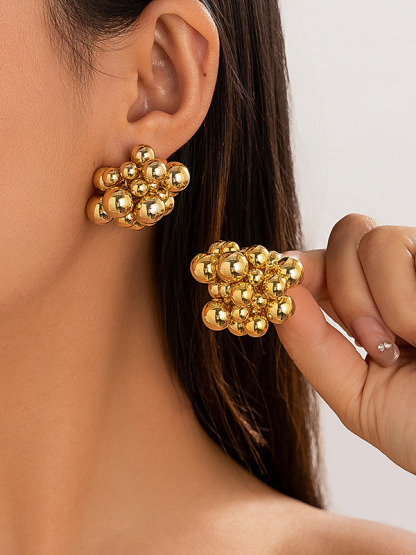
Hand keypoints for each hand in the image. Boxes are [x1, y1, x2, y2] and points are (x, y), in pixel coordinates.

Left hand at [274, 213, 415, 474]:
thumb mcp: (359, 399)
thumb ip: (313, 350)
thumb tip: (278, 298)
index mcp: (370, 310)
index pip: (321, 264)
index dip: (293, 269)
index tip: (270, 283)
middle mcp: (401, 279)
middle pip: (344, 236)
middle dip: (344, 290)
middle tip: (373, 343)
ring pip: (372, 238)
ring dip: (381, 303)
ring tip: (410, 342)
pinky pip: (398, 245)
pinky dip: (404, 302)